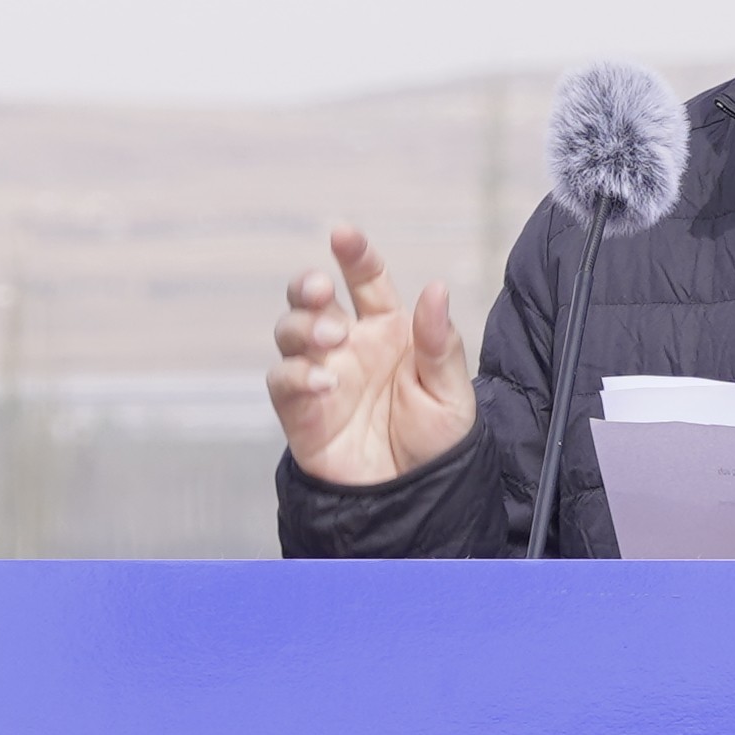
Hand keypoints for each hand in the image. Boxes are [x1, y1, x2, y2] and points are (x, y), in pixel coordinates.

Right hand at [267, 224, 476, 486]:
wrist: (413, 499)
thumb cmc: (435, 443)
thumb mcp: (450, 393)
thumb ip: (439, 343)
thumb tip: (436, 287)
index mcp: (388, 330)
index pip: (366, 280)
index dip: (354, 254)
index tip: (343, 235)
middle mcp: (348, 345)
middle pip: (313, 298)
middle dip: (308, 285)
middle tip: (321, 290)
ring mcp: (320, 373)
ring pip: (290, 330)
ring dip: (303, 325)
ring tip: (330, 338)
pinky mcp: (299, 408)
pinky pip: (283, 380)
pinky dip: (298, 374)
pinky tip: (324, 381)